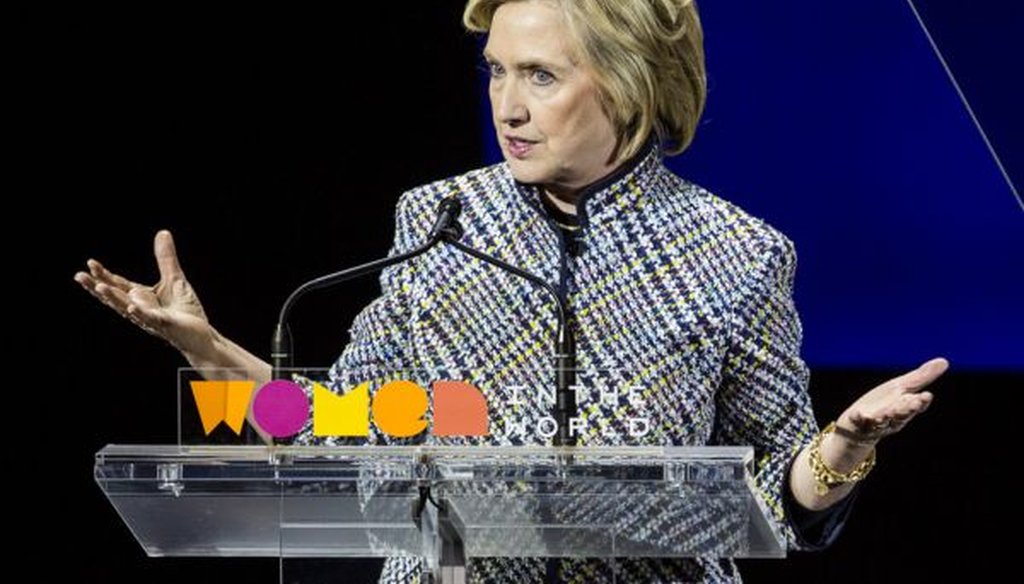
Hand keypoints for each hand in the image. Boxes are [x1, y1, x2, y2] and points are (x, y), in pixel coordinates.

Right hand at [74, 230, 213, 356]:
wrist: (202, 335)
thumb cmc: (186, 312)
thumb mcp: (174, 279)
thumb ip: (166, 258)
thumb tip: (162, 232)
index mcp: (140, 297)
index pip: (118, 284)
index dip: (104, 275)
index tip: (90, 263)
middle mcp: (140, 308)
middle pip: (115, 296)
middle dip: (97, 286)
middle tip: (79, 276)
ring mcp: (150, 318)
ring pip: (127, 308)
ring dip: (113, 298)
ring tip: (98, 287)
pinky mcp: (165, 325)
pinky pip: (150, 319)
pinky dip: (140, 313)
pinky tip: (132, 307)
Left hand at [834, 357, 948, 444]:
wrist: (858, 426)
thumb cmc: (884, 404)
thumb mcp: (902, 388)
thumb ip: (921, 377)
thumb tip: (945, 361)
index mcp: (904, 408)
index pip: (915, 405)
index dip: (921, 402)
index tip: (926, 396)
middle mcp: (892, 418)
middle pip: (901, 414)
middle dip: (906, 409)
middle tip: (913, 402)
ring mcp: (874, 423)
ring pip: (881, 421)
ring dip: (884, 417)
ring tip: (885, 413)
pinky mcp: (857, 424)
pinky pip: (858, 422)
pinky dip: (859, 418)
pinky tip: (859, 414)